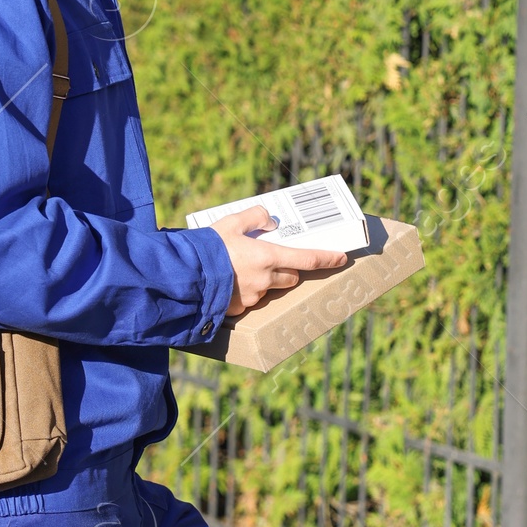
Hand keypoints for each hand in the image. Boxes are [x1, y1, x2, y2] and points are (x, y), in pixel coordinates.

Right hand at [213, 206, 346, 316]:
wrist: (184, 275)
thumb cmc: (207, 247)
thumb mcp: (230, 222)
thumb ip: (254, 217)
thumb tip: (270, 220)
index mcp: (268, 257)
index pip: (308, 259)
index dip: (327, 259)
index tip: (341, 258)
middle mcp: (265, 279)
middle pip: (291, 277)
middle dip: (288, 270)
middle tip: (270, 259)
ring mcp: (253, 297)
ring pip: (270, 289)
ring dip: (264, 281)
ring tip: (240, 270)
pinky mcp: (240, 309)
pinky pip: (250, 300)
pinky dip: (245, 292)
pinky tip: (229, 283)